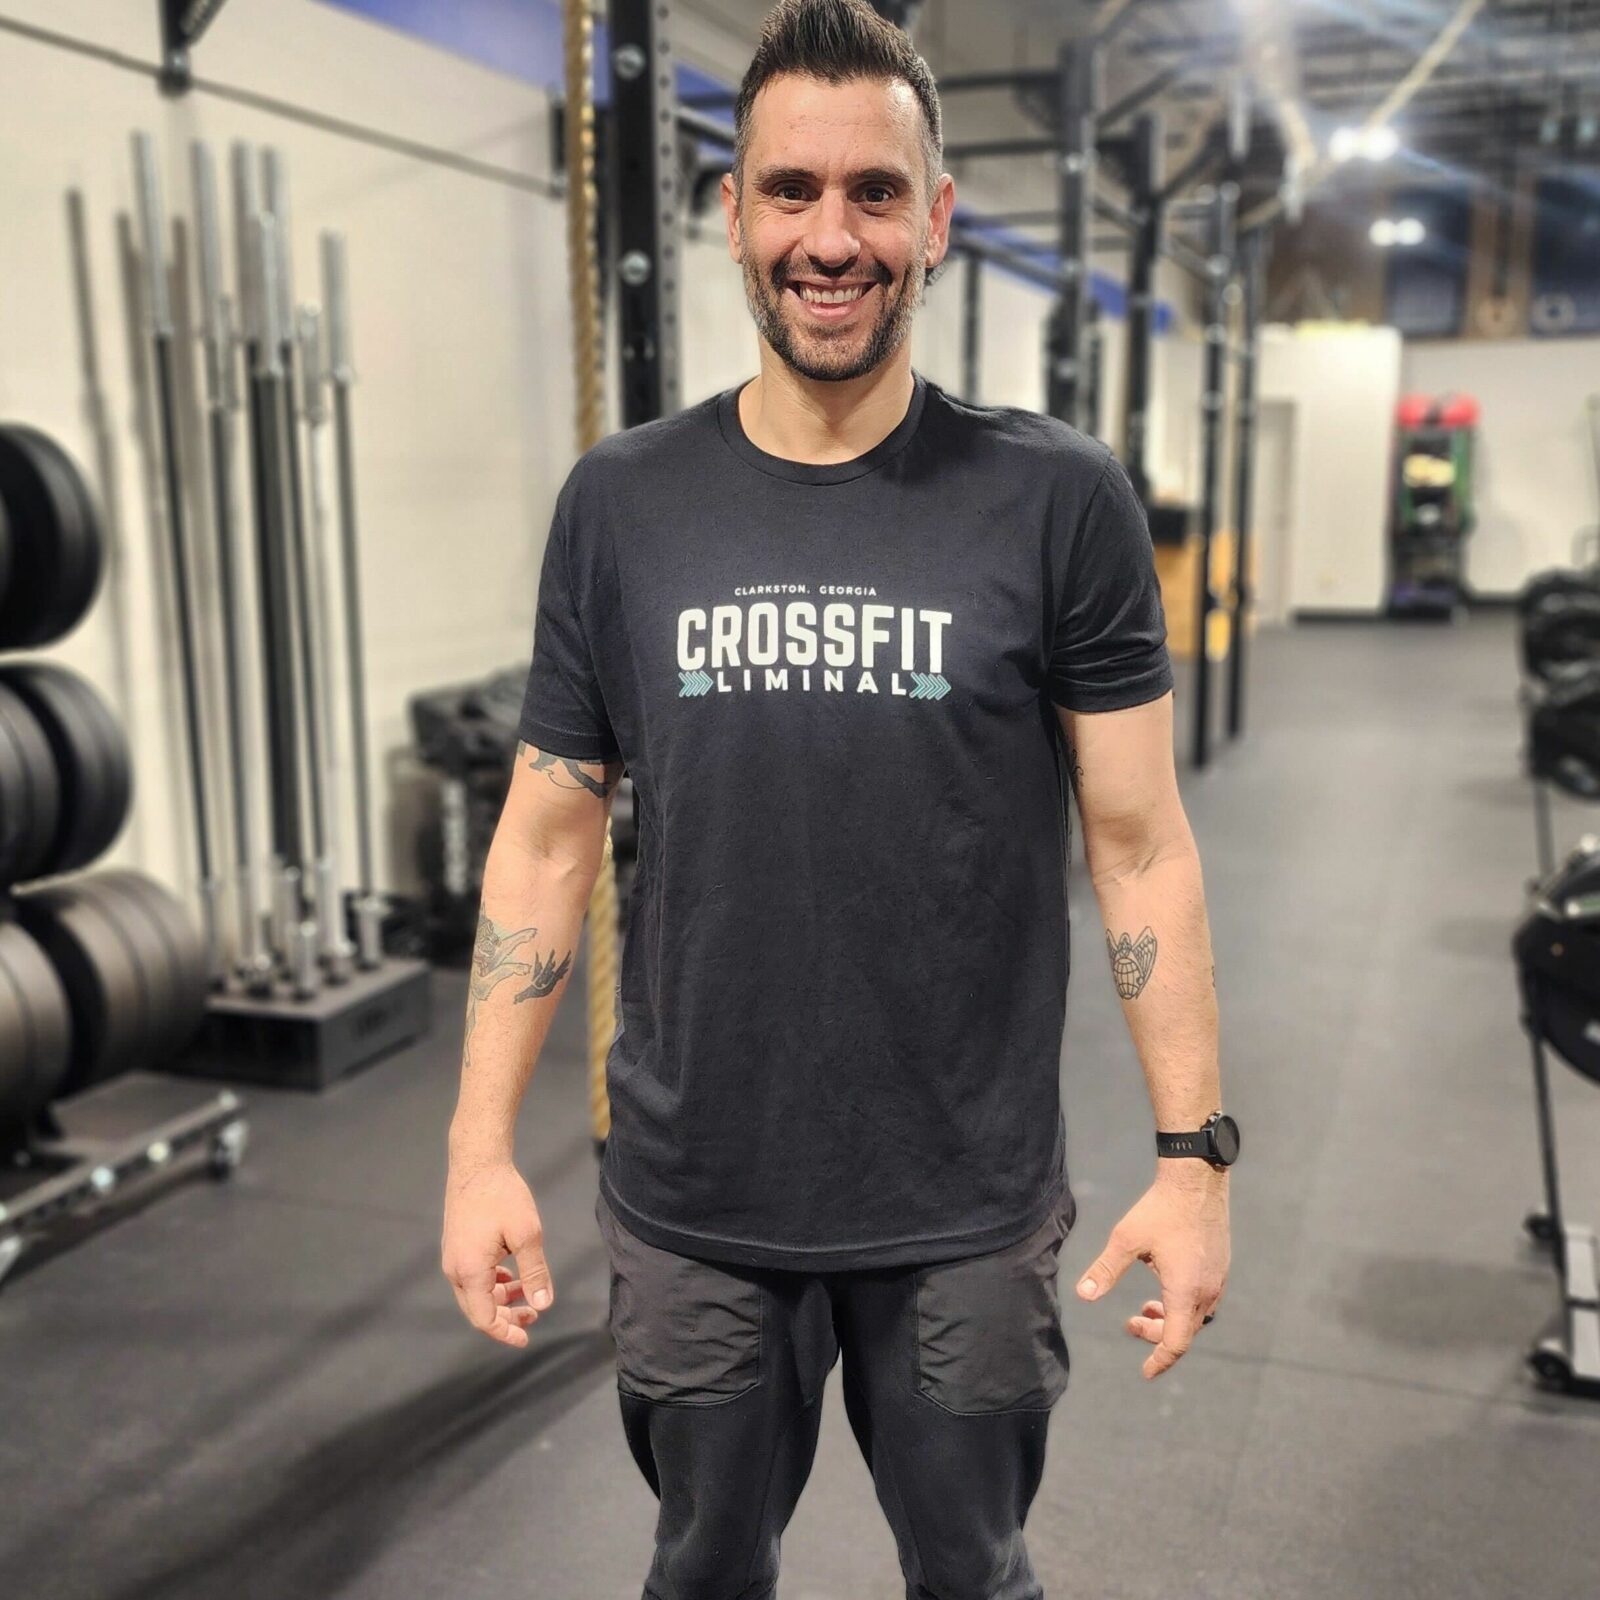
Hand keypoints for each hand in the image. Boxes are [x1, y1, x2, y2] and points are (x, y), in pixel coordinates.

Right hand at [441, 1161, 554, 1348]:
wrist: (477, 1163)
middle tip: (533, 1316)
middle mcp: (455, 1269)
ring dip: (500, 1298)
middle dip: (506, 1317)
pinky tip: (511, 1275)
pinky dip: (492, 1283)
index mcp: (470, 1271)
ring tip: (527, 1294)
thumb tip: (543, 1304)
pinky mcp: (456, 1246)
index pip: (484, 1318)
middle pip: (478, 1309)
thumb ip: (535, 1272)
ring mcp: (452, 1257)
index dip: (505, 1332)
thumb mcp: (527, 1235)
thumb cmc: (502, 1195)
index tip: (526, 1338)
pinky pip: (472, 1277)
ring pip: (475, 1293)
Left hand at [1073, 1166, 1229, 1380]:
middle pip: (1185, 1332)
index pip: (1175, 1342)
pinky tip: (1164, 1286)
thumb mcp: (1127, 1239)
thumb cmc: (1160, 1209)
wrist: (1197, 1180)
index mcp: (1185, 1290)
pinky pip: (1204, 1300)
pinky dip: (1183, 1305)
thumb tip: (1083, 1294)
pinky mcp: (1220, 1266)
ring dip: (1170, 1319)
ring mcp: (1218, 1279)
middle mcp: (1207, 1291)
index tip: (1145, 1372)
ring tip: (1145, 1307)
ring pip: (1196, 1317)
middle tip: (1130, 1323)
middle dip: (1156, 1335)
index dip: (1159, 1360)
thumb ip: (1106, 1269)